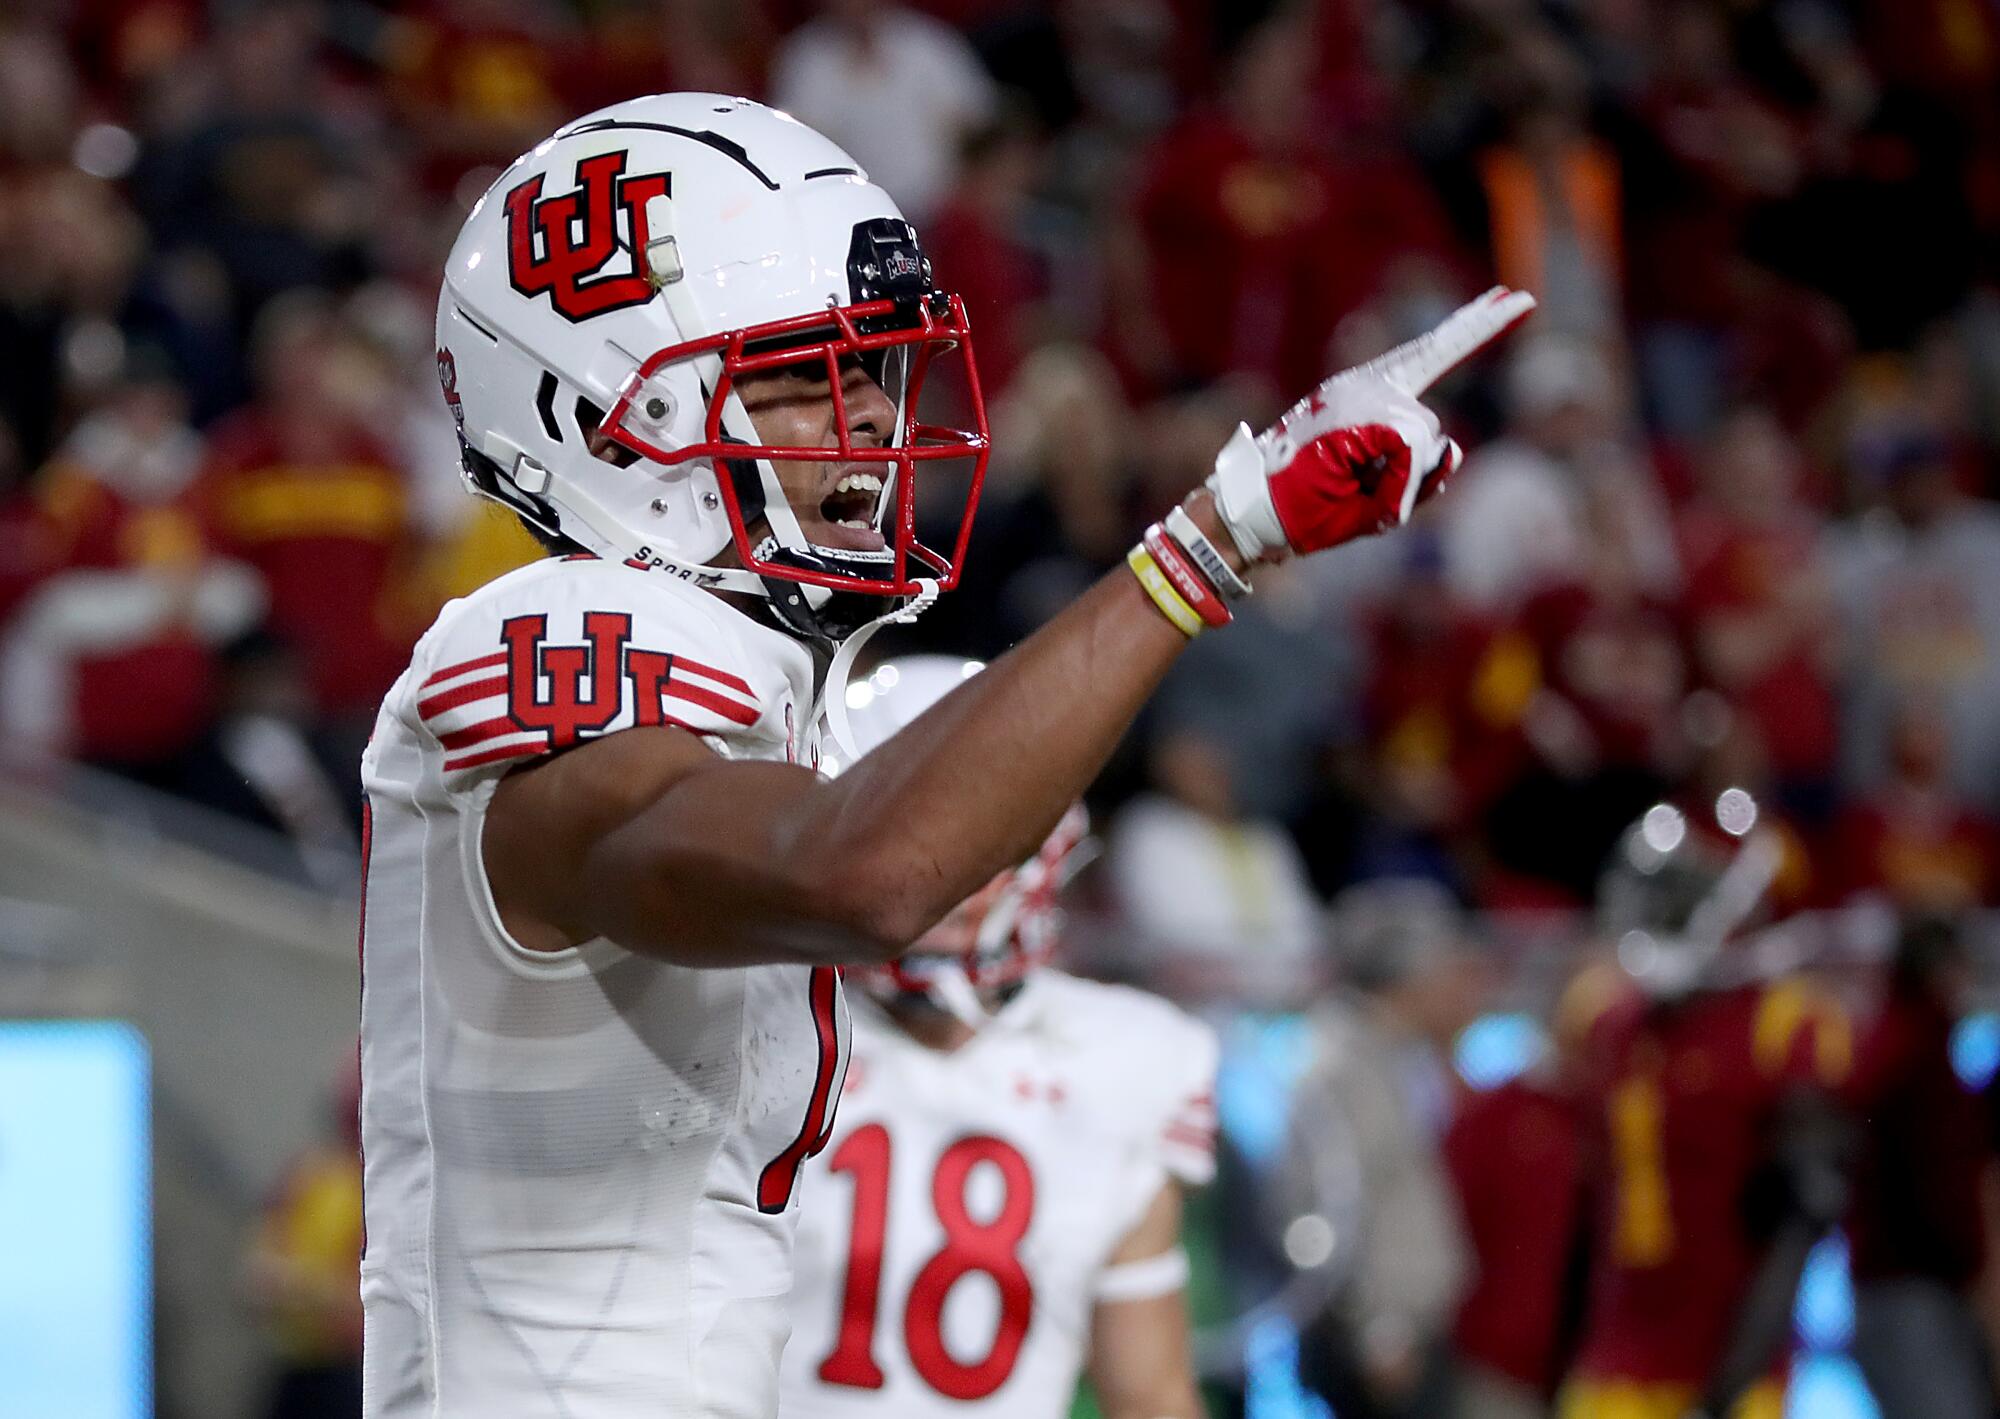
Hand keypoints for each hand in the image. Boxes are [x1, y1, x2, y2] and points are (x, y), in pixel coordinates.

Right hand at [1205, 286, 1535, 562]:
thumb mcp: (1379, 499)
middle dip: (1482, 325)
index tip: (1507, 298)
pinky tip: (1364, 489)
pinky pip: (1413, 451)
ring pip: (1427, 435)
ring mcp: (1362, 392)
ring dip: (1406, 479)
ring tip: (1356, 489)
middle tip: (1525, 298)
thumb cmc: (1309, 510)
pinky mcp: (1363, 410)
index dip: (1468, 329)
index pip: (1426, 355)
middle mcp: (1365, 384)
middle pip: (1436, 353)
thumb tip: (1451, 447)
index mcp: (1365, 397)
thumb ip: (1421, 475)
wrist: (1256, 515)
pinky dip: (1399, 484)